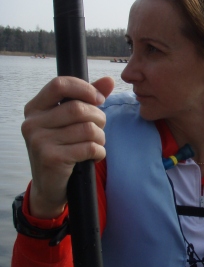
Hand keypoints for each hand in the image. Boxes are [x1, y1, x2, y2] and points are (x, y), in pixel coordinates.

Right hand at [22, 76, 114, 218]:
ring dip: (100, 137)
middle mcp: (32, 123)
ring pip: (87, 129)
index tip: (99, 99)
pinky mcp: (52, 159)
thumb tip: (109, 80)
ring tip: (96, 144)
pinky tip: (93, 156)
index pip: (59, 84)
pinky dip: (99, 152)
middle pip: (79, 108)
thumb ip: (87, 98)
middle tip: (99, 129)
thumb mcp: (70, 121)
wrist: (49, 186)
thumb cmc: (63, 148)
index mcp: (35, 108)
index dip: (84, 88)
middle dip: (99, 118)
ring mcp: (40, 141)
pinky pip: (89, 148)